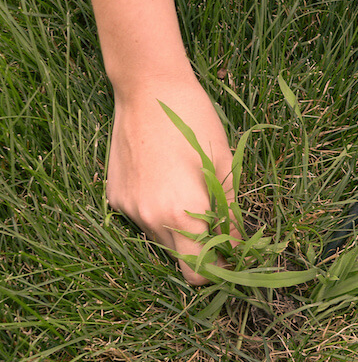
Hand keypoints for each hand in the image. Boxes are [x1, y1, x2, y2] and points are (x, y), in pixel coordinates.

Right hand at [106, 74, 236, 284]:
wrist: (148, 88)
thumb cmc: (195, 122)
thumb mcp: (224, 166)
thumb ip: (231, 213)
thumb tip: (239, 244)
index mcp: (182, 214)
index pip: (198, 273)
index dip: (218, 269)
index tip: (231, 256)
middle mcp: (150, 220)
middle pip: (179, 258)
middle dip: (201, 249)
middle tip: (216, 223)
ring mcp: (128, 209)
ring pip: (160, 238)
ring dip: (179, 228)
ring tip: (189, 192)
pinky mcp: (114, 196)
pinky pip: (142, 217)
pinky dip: (157, 210)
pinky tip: (163, 180)